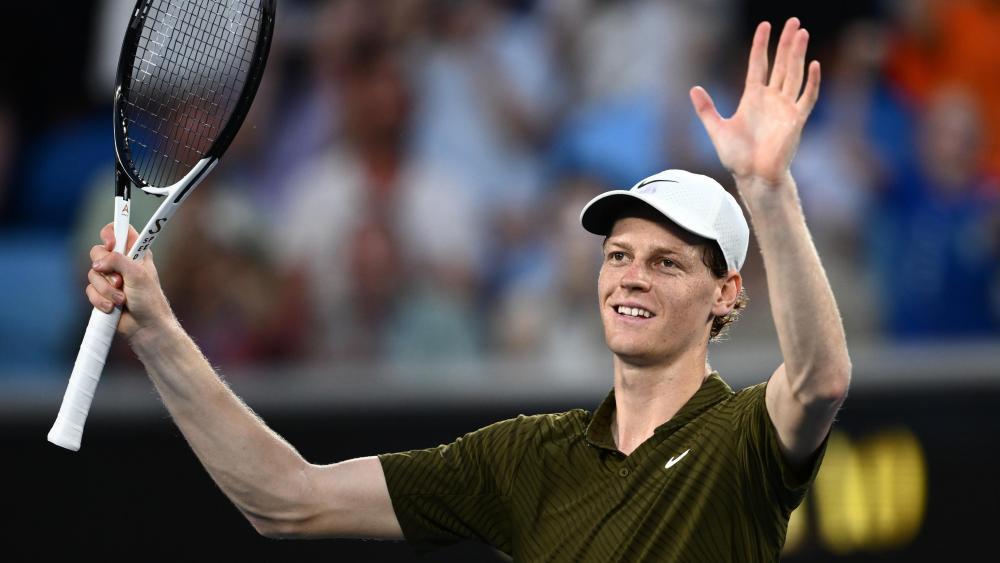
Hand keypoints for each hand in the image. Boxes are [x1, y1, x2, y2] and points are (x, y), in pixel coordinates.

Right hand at [87, 223, 173, 339]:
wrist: (145, 327)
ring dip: (106, 290)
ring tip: (121, 300)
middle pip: (98, 252)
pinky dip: (100, 300)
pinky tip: (112, 308)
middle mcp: (122, 263)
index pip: (120, 231)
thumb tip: (98, 263)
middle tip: (119, 281)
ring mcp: (111, 278)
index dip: (111, 233)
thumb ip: (118, 260)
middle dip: (105, 269)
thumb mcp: (137, 274)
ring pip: (92, 273)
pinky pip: (90, 290)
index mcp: (136, 253)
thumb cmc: (149, 300)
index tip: (110, 244)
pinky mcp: (102, 293)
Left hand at [690, 18, 819, 188]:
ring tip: (802, 33)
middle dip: (786, 43)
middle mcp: (771, 99)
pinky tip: (814, 65)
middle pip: (780, 64)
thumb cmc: (737, 157)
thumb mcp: (717, 129)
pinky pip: (807, 97)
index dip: (761, 45)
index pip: (758, 64)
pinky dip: (812, 82)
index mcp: (753, 98)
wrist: (753, 177)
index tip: (764, 26)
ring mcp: (785, 108)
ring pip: (794, 74)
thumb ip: (706, 109)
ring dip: (798, 54)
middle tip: (793, 21)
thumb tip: (693, 88)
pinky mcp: (796, 120)